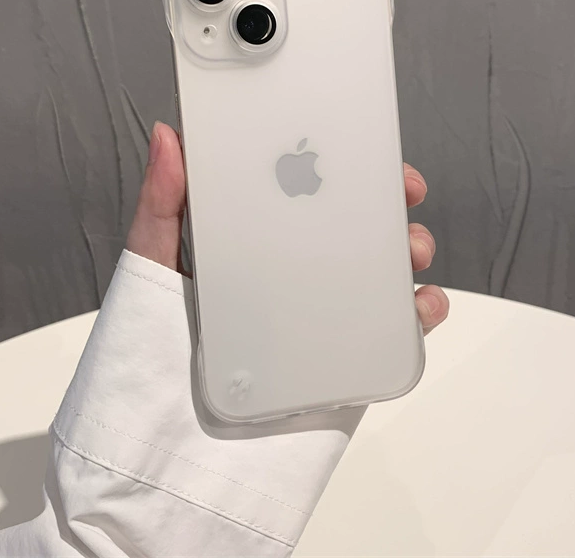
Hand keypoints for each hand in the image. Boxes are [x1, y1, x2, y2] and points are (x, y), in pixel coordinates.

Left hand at [127, 122, 448, 334]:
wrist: (180, 439)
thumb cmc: (156, 344)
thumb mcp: (153, 262)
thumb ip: (161, 205)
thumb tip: (168, 135)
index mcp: (258, 238)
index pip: (306, 189)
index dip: (342, 164)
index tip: (368, 148)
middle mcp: (296, 268)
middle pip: (355, 223)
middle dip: (389, 201)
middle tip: (404, 191)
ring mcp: (323, 310)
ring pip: (381, 268)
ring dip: (410, 247)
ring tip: (412, 249)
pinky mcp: (344, 352)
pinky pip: (394, 327)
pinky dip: (420, 310)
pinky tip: (421, 302)